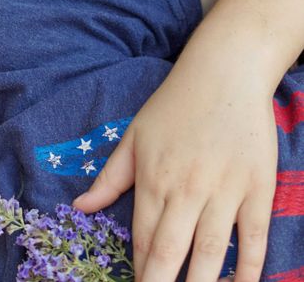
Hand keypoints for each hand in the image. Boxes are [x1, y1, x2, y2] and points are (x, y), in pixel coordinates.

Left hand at [73, 65, 276, 281]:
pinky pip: (254, 239)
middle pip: (171, 252)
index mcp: (153, 179)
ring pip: (211, 252)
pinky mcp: (257, 190)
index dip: (139, 270)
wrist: (224, 75)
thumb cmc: (173, 106)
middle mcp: (186, 190)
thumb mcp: (133, 137)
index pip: (142, 238)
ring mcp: (224, 192)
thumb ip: (109, 178)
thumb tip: (79, 208)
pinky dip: (249, 269)